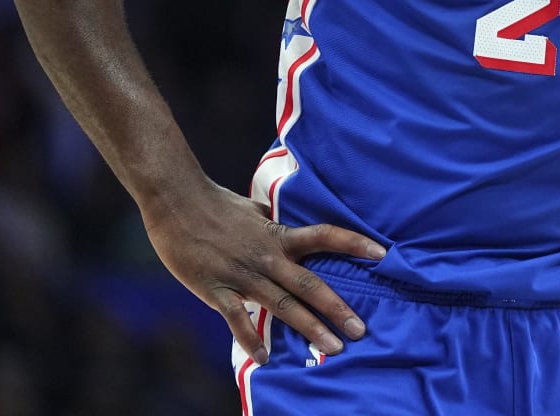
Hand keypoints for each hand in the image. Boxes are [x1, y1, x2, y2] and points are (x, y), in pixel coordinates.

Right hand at [141, 177, 386, 364]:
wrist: (176, 201)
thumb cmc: (214, 203)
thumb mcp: (253, 209)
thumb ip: (272, 221)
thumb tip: (285, 221)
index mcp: (277, 234)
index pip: (324, 236)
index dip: (353, 243)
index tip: (382, 254)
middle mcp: (267, 256)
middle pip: (309, 283)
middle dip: (337, 308)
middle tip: (361, 330)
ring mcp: (243, 274)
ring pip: (282, 305)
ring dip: (309, 328)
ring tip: (332, 348)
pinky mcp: (217, 289)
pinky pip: (238, 319)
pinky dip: (251, 339)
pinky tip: (265, 358)